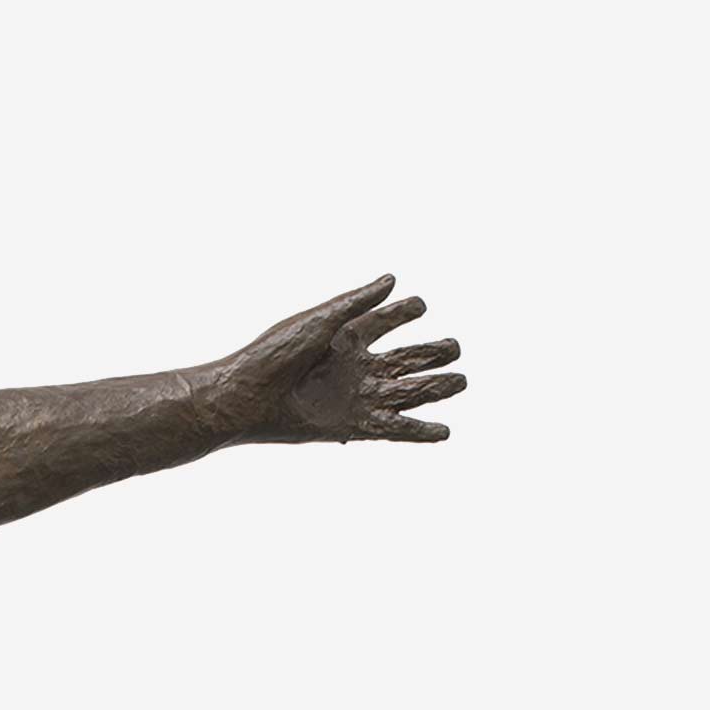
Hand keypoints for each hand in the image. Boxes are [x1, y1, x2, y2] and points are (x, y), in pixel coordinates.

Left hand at [205, 275, 464, 444]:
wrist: (248, 396)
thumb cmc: (275, 353)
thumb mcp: (319, 320)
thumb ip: (357, 302)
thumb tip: (393, 278)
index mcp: (346, 338)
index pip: (386, 321)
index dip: (405, 312)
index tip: (421, 304)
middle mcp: (355, 368)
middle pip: (405, 358)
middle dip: (432, 353)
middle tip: (455, 346)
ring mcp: (356, 397)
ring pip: (407, 392)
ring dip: (435, 387)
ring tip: (462, 381)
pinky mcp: (353, 426)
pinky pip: (394, 429)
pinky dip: (420, 432)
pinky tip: (444, 431)